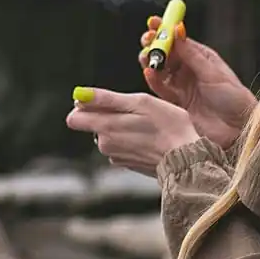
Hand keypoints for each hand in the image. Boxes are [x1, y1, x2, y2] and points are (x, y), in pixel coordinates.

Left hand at [66, 89, 201, 177]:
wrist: (186, 158)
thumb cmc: (167, 126)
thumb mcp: (139, 102)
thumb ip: (105, 99)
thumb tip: (79, 95)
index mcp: (105, 127)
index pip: (73, 119)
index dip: (85, 107)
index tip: (104, 103)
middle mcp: (105, 145)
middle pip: (93, 125)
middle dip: (108, 115)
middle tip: (134, 112)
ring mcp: (116, 156)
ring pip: (109, 135)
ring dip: (122, 127)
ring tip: (145, 125)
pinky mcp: (127, 163)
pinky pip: (121, 146)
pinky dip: (131, 140)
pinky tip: (148, 138)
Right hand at [140, 16, 255, 149]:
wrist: (238, 129)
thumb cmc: (234, 99)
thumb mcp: (213, 73)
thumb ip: (192, 54)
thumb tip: (177, 30)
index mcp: (202, 58)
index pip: (179, 40)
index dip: (166, 30)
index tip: (153, 22)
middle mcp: (190, 70)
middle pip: (166, 54)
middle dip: (154, 45)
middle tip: (147, 40)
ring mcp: (182, 87)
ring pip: (160, 70)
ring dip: (151, 62)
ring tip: (147, 57)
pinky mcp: (176, 103)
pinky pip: (161, 89)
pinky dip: (153, 81)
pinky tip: (149, 73)